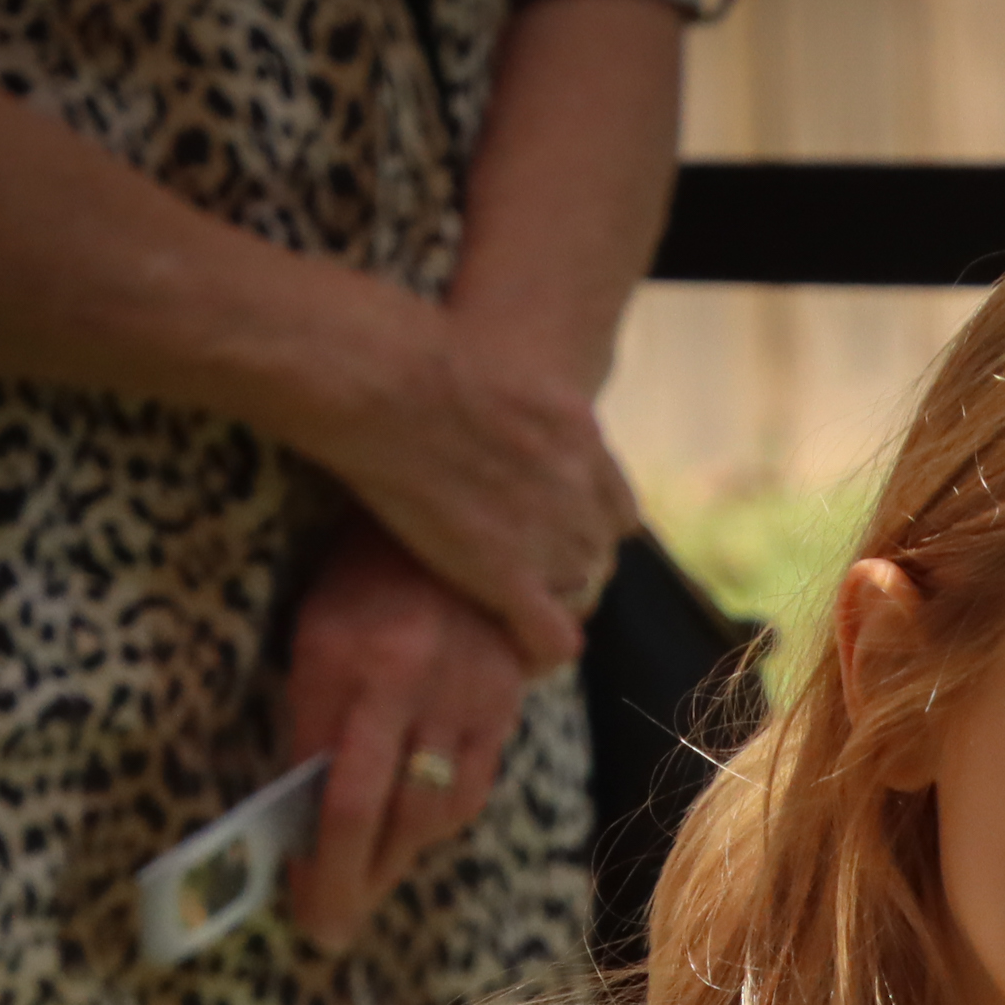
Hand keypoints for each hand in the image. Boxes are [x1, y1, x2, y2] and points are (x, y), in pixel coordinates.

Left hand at [284, 520, 533, 950]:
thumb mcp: (314, 625)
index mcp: (342, 661)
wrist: (470, 505)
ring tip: (363, 887)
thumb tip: (295, 802)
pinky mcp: (503, 704)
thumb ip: (307, 709)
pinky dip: (440, 825)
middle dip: (352, 886)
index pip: (333, 795)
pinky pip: (474, 788)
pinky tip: (412, 838)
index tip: (302, 912)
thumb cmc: (364, 566)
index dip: (319, 868)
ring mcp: (465, 698)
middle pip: (384, 820)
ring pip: (434, 814)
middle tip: (326, 932)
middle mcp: (408, 687)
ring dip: (395, 864)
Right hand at [294, 294, 634, 673]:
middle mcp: (580, 489)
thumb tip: (490, 415)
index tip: (552, 538)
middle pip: (595, 553)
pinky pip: (551, 636)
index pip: (616, 512)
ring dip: (547, 599)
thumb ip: (520, 407)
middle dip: (565, 565)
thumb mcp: (500, 368)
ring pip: (577, 592)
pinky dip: (537, 649)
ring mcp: (550, 535)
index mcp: (583, 438)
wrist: (388, 378)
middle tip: (520, 576)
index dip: (586, 529)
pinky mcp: (508, 575)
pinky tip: (514, 647)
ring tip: (507, 606)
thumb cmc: (413, 355)